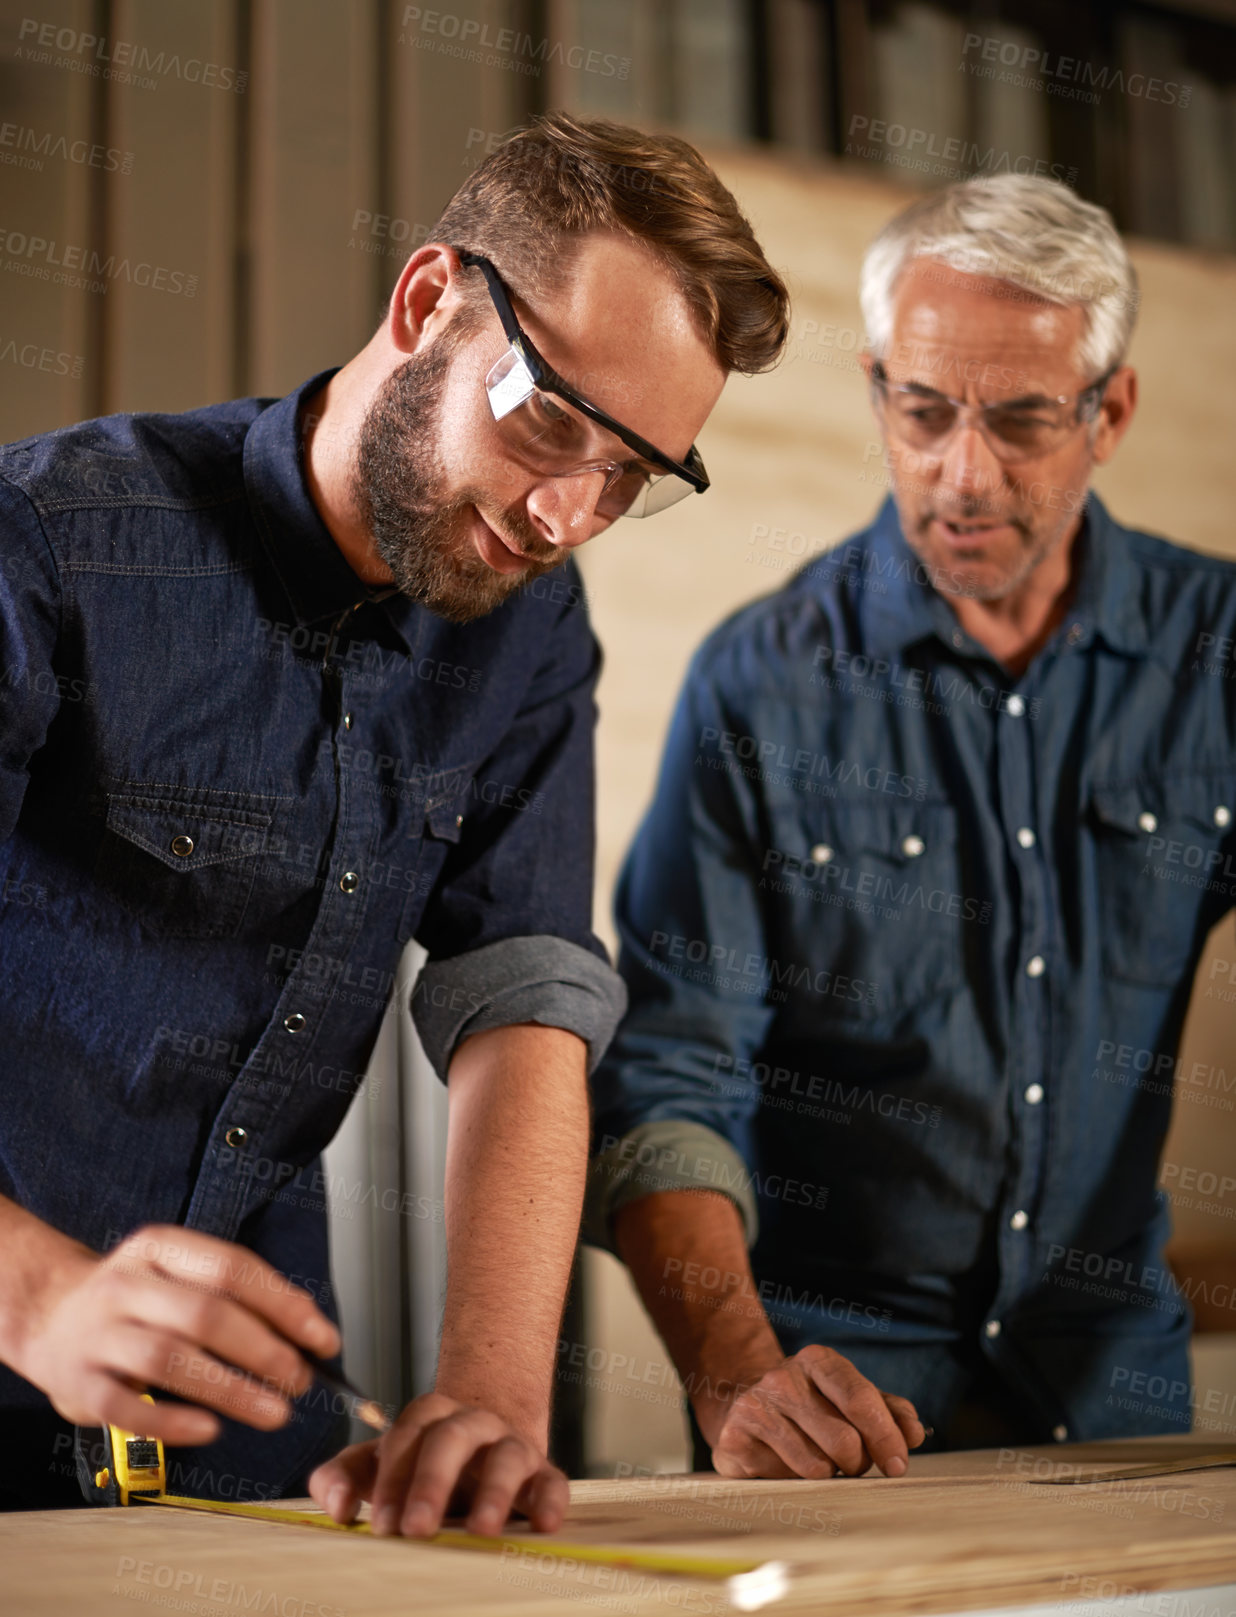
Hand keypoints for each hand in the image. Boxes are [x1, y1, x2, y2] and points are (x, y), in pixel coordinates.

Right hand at [12, 1222, 339, 1444]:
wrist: (48, 1316)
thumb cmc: (135, 1300)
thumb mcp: (177, 1275)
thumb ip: (235, 1296)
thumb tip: (308, 1331)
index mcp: (160, 1248)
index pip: (232, 1268)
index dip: (284, 1304)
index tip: (323, 1338)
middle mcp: (126, 1285)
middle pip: (205, 1315)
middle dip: (264, 1351)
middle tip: (299, 1381)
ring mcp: (98, 1334)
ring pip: (170, 1360)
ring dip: (231, 1390)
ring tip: (274, 1412)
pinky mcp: (78, 1384)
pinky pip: (126, 1407)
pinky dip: (172, 1423)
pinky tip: (210, 1430)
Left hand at [309, 1391, 567, 1537]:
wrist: (484, 1449)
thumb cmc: (423, 1463)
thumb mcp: (381, 1465)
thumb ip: (345, 1476)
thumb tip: (337, 1506)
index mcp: (430, 1417)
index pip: (408, 1436)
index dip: (393, 1479)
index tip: (382, 1526)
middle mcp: (473, 1424)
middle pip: (452, 1438)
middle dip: (432, 1483)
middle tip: (416, 1528)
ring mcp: (512, 1446)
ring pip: (507, 1456)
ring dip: (494, 1491)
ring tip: (481, 1530)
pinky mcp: (544, 1476)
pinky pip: (554, 1482)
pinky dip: (551, 1501)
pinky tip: (543, 1525)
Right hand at [706, 1345, 925, 1479]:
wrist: (742, 1405)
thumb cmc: (810, 1406)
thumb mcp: (848, 1397)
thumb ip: (887, 1411)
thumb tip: (914, 1433)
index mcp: (817, 1361)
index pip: (860, 1399)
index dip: (886, 1437)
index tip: (898, 1465)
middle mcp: (782, 1378)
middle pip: (845, 1441)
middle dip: (858, 1462)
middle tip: (850, 1461)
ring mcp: (755, 1407)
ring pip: (818, 1467)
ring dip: (828, 1475)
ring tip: (816, 1458)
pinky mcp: (734, 1440)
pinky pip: (786, 1481)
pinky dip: (795, 1482)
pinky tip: (784, 1463)